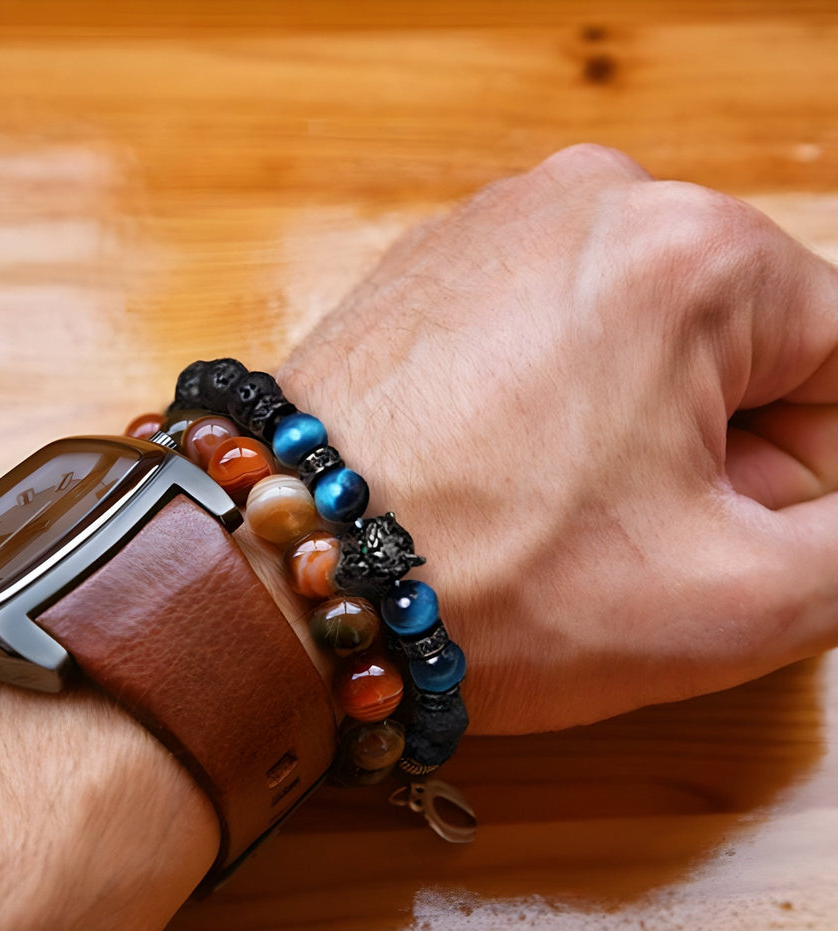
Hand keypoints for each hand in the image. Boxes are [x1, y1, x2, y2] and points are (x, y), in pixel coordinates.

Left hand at [280, 144, 837, 734]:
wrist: (280, 572)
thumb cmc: (485, 582)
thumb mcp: (736, 598)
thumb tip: (837, 498)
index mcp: (689, 250)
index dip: (813, 475)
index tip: (744, 538)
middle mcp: (587, 202)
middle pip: (738, 345)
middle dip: (718, 456)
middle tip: (635, 542)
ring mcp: (493, 225)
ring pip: (641, 342)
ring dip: (635, 438)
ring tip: (555, 514)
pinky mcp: (430, 266)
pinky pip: (549, 335)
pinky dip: (555, 408)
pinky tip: (503, 476)